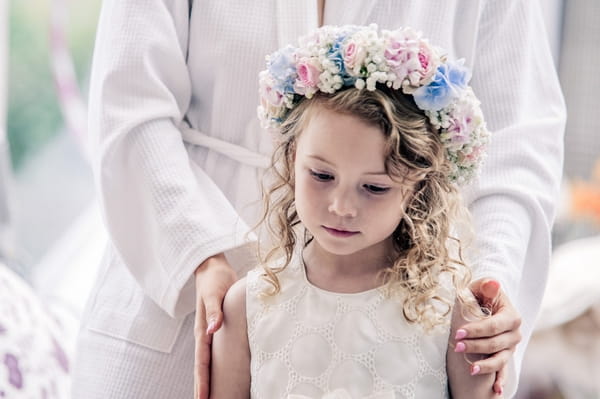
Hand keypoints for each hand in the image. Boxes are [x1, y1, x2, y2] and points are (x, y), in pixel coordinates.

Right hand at [193, 253, 236, 398]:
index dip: (202, 382)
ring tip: (212, 397)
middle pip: (203, 367)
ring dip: (208, 379)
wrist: (212, 266)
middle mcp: (205, 334)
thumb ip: (214, 311)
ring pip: (208, 361)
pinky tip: (223, 373)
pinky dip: (218, 365)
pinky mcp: (218, 327)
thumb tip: (213, 330)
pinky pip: (217, 351)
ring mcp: (210, 332)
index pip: (202, 362)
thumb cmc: (214, 279)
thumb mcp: (214, 293)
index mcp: (203, 329)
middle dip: (203, 387)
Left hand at [454, 278, 521, 395]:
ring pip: (500, 359)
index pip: (494, 325)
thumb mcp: (480, 288)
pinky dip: (500, 380)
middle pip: (496, 343)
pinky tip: (495, 391)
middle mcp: (514, 333)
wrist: (485, 306)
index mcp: (510, 315)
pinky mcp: (505, 356)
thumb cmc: (480, 296)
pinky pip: (504, 371)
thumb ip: (485, 286)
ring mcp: (511, 347)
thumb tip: (493, 283)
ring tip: (471, 369)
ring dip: (486, 365)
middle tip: (456, 347)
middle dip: (475, 346)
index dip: (476, 330)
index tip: (458, 332)